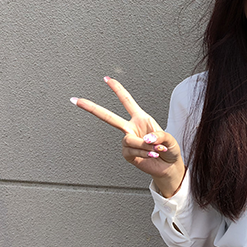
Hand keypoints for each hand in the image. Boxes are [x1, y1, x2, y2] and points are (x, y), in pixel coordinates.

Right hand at [71, 77, 184, 196]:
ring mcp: (128, 141)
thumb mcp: (169, 139)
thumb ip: (159, 136)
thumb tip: (145, 138)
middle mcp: (132, 127)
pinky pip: (132, 151)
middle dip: (93, 108)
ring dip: (145, 146)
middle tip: (76, 100)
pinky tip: (152, 155)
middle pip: (109, 117)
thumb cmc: (169, 150)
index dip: (117, 89)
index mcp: (141, 118)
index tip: (106, 79)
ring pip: (130, 140)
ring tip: (157, 150)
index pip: (127, 101)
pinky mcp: (127, 154)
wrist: (169, 167)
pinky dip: (144, 153)